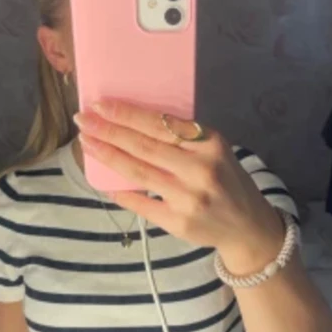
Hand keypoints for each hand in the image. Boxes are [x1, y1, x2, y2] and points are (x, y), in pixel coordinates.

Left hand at [73, 100, 284, 275]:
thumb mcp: (213, 151)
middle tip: (82, 119)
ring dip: (108, 156)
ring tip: (87, 143)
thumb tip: (130, 123)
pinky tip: (103, 181)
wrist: (248, 226)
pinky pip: (141, 203)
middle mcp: (200, 169)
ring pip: (138, 172)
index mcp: (210, 143)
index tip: (99, 104)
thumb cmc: (226, 180)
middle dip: (108, 131)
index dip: (126, 114)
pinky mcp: (179, 222)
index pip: (160, 124)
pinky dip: (120, 191)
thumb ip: (181, 139)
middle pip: (144, 146)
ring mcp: (189, 198)